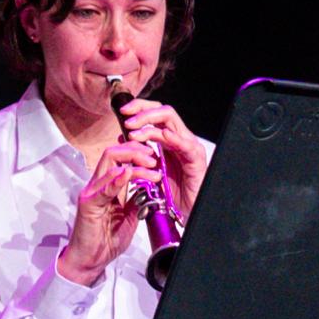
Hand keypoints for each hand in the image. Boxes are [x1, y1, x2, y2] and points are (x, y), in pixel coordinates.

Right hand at [58, 134, 152, 284]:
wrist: (90, 260)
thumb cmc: (105, 239)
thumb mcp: (130, 216)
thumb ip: (136, 200)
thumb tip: (150, 188)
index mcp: (108, 186)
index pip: (120, 158)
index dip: (138, 153)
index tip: (155, 157)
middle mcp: (98, 185)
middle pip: (113, 154)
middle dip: (136, 151)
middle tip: (154, 158)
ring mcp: (92, 193)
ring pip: (110, 164)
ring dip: (134, 163)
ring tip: (151, 169)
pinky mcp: (88, 205)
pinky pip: (102, 189)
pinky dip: (116, 180)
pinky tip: (127, 175)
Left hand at [116, 96, 204, 222]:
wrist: (188, 210)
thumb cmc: (172, 192)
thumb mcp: (150, 168)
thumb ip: (140, 152)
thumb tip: (123, 136)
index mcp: (169, 139)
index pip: (155, 114)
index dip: (139, 108)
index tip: (122, 111)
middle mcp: (180, 139)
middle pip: (163, 112)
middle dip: (142, 110)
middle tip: (126, 117)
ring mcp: (189, 147)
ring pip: (171, 122)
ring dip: (149, 124)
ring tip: (133, 133)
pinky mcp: (196, 159)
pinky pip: (186, 144)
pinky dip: (173, 138)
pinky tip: (162, 136)